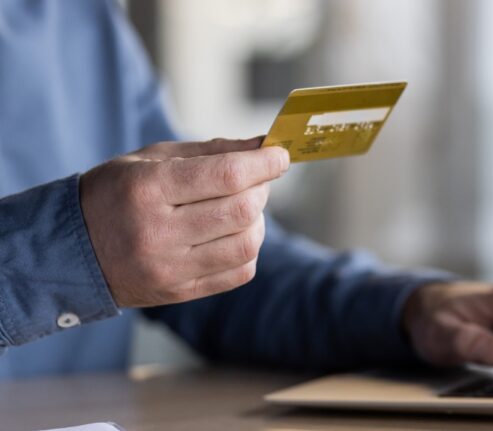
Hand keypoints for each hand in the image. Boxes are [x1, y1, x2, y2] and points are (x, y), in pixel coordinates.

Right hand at [79, 136, 289, 307]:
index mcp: (148, 189)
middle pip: (242, 209)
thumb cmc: (114, 194)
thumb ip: (211, 151)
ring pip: (246, 244)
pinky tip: (233, 234)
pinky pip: (239, 272)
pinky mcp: (179, 292)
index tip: (280, 155)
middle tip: (256, 179)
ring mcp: (169, 269)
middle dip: (261, 188)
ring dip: (258, 220)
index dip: (263, 163)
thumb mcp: (151, 160)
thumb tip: (263, 145)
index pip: (226, 175)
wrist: (70, 251)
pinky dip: (248, 249)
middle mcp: (158, 232)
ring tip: (242, 207)